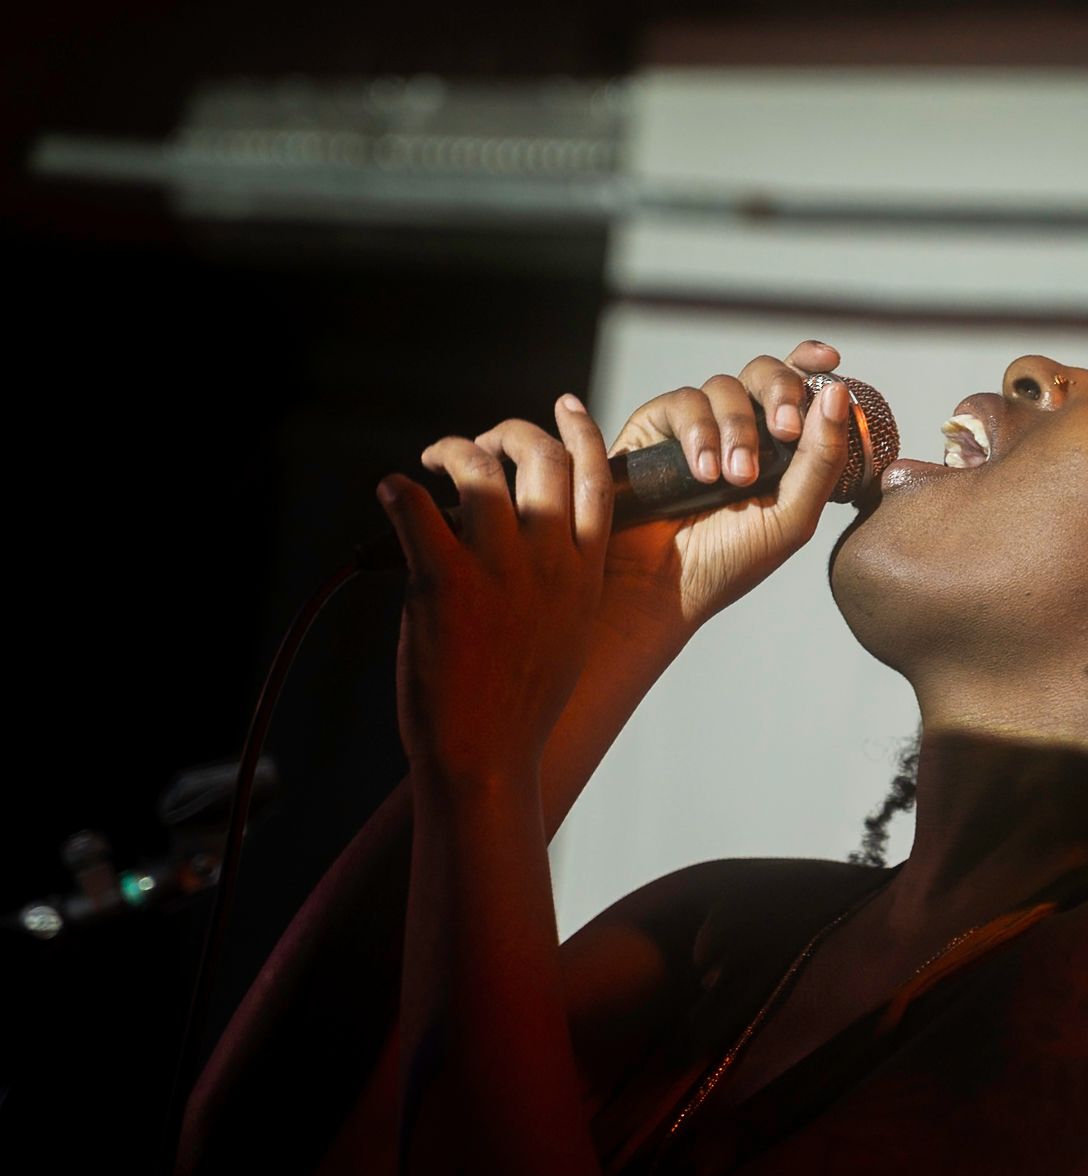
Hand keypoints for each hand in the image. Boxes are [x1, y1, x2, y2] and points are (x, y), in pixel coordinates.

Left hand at [374, 396, 611, 780]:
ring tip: (435, 459)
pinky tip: (390, 489)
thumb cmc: (521, 707)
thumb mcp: (567, 636)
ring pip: (482, 470)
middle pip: (543, 460)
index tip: (566, 407)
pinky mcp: (443, 581)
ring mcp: (499, 569)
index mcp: (585, 574)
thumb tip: (534, 546)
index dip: (581, 434)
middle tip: (485, 443)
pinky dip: (397, 488)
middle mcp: (550, 562)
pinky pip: (415, 507)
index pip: (596, 482)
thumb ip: (562, 584)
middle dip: (512, 433)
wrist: (487, 754)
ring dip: (453, 450)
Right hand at [587, 340, 852, 643]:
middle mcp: (739, 428)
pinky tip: (704, 475)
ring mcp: (697, 425)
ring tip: (735, 478)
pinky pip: (683, 402)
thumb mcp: (793, 515)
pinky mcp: (655, 427)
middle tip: (786, 429)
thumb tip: (838, 392)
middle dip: (780, 392)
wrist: (663, 587)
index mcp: (779, 446)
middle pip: (764, 373)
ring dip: (737, 429)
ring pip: (725, 387)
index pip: (798, 388)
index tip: (829, 362)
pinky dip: (698, 433)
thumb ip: (822, 456)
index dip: (812, 364)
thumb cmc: (730, 561)